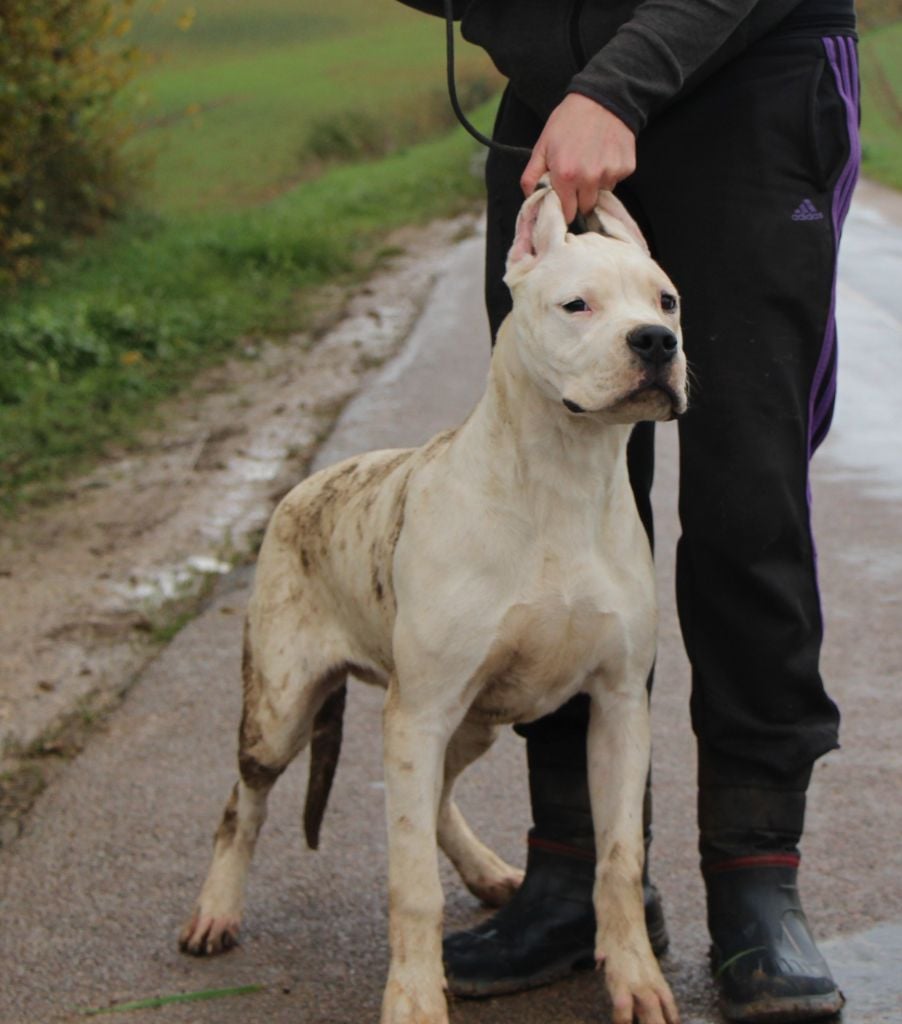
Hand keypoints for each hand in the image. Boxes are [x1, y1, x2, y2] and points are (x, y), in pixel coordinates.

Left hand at [521, 93, 636, 222]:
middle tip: (577, 178)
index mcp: (566, 176)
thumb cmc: (567, 121)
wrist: (601, 98)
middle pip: (585, 207)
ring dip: (596, 185)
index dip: (565, 208)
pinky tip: (604, 155)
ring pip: (601, 194)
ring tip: (591, 161)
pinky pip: (615, 181)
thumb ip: (531, 176)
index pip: (568, 213)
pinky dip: (610, 173)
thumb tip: (529, 199)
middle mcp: (589, 179)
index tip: (565, 200)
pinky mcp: (626, 168)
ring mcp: (610, 173)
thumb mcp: (542, 145)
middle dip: (580, 199)